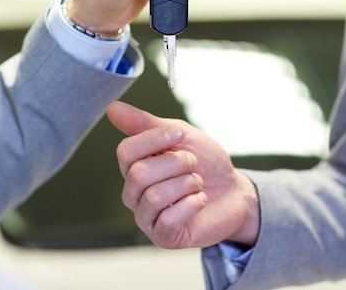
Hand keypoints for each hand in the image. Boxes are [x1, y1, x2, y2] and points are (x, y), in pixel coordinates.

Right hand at [107, 101, 260, 249]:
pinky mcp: (163, 237)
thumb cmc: (204, 162)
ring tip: (197, 183)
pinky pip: (168, 220)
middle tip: (194, 164)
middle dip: (176, 164)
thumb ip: (146, 123)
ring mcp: (146, 217)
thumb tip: (112, 108)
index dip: (154, 139)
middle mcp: (133, 193)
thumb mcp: (179, 135)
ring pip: (154, 197)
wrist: (233, 191)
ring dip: (187, 184)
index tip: (180, 134)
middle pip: (139, 174)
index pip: (125, 152)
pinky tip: (200, 201)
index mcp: (133, 167)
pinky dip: (192, 205)